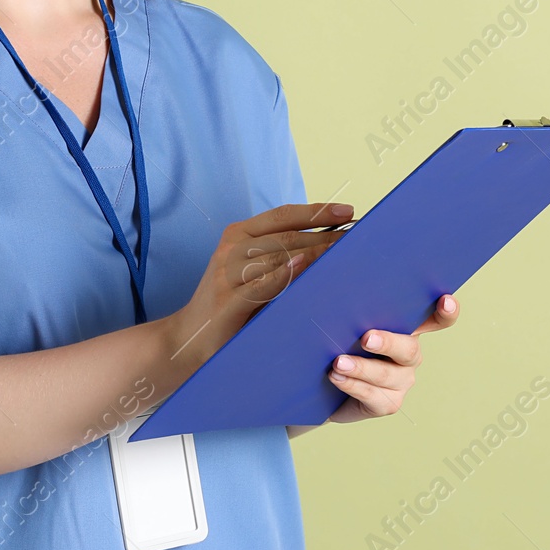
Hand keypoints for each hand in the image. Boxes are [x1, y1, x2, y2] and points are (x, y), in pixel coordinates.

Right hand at [163, 202, 354, 373]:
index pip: (282, 216)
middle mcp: (231, 248)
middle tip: (359, 240)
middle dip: (325, 236)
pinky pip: (260, 285)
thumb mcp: (251, 271)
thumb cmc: (230, 302)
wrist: (190, 337)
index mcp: (238, 234)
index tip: (349, 212)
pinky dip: (283, 275)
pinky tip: (304, 267)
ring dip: (314, 253)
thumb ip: (279, 254)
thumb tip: (329, 242)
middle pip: (286, 236)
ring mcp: (227, 274)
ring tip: (344, 255)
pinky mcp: (227, 301)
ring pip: (277, 257)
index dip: (316, 212)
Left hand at [324, 294, 460, 424]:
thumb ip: (349, 305)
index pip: (435, 320)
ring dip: (361, 367)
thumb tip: (334, 287)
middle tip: (366, 339)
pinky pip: (373, 395)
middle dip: (388, 343)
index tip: (445, 301)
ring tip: (339, 362)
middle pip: (409, 349)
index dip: (446, 313)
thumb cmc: (335, 342)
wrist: (323, 385)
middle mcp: (409, 355)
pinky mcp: (387, 403)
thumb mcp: (342, 321)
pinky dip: (352, 385)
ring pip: (387, 374)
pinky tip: (336, 377)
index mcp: (405, 329)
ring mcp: (401, 381)